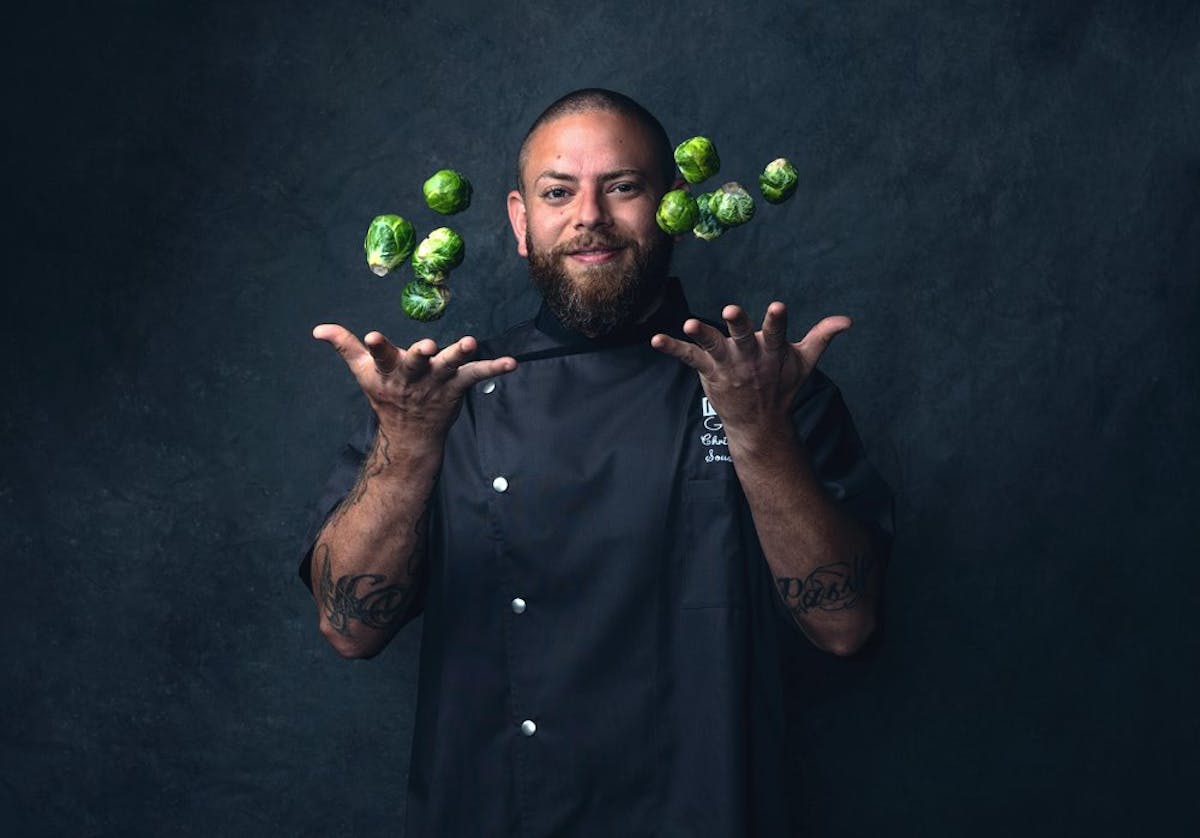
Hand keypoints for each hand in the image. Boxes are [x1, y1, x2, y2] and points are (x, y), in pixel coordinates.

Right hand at [312, 324, 516, 439]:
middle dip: (420, 355)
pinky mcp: (456, 387)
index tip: (372, 336)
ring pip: (448, 366)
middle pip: (416, 363)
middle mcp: (412, 377)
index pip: (379, 356)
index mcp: (388, 371)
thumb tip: (318, 329)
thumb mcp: (364, 372)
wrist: (410, 437)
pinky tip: (512, 363)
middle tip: (426, 346)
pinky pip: (477, 376)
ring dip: (459, 354)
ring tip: (470, 343)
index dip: (376, 346)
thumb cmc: (386, 397)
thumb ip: (345, 346)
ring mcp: (436, 383)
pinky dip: (495, 369)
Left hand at [650, 302, 849, 435]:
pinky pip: (688, 358)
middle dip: (737, 323)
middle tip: (729, 309)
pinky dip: (672, 349)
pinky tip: (655, 340)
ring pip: (713, 347)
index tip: (778, 306)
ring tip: (689, 324)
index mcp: (772, 352)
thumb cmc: (782, 386)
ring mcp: (728, 366)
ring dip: (701, 335)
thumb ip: (822, 336)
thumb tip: (848, 320)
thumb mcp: (804, 361)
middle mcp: (749, 357)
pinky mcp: (709, 372)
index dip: (777, 321)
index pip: (777, 333)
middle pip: (742, 337)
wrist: (759, 424)